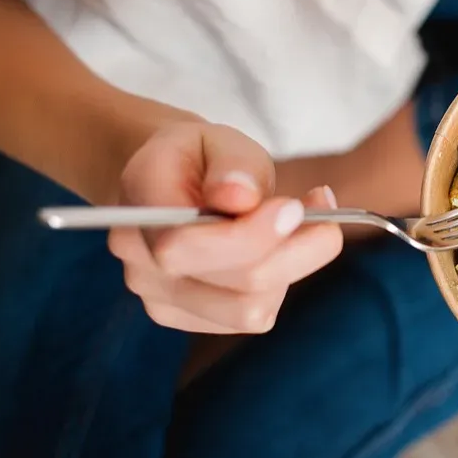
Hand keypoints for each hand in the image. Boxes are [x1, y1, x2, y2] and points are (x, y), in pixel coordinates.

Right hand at [108, 122, 342, 333]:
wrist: (173, 181)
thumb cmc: (201, 157)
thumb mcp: (220, 139)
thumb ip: (233, 165)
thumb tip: (240, 197)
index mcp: (137, 204)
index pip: (183, 246)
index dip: (248, 236)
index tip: (294, 207)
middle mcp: (139, 260)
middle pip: (232, 283)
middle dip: (291, 249)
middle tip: (320, 205)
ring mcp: (159, 297)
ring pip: (248, 309)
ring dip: (290, 267)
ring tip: (303, 223)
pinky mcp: (187, 318)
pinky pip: (249, 316)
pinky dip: (278, 283)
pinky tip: (280, 247)